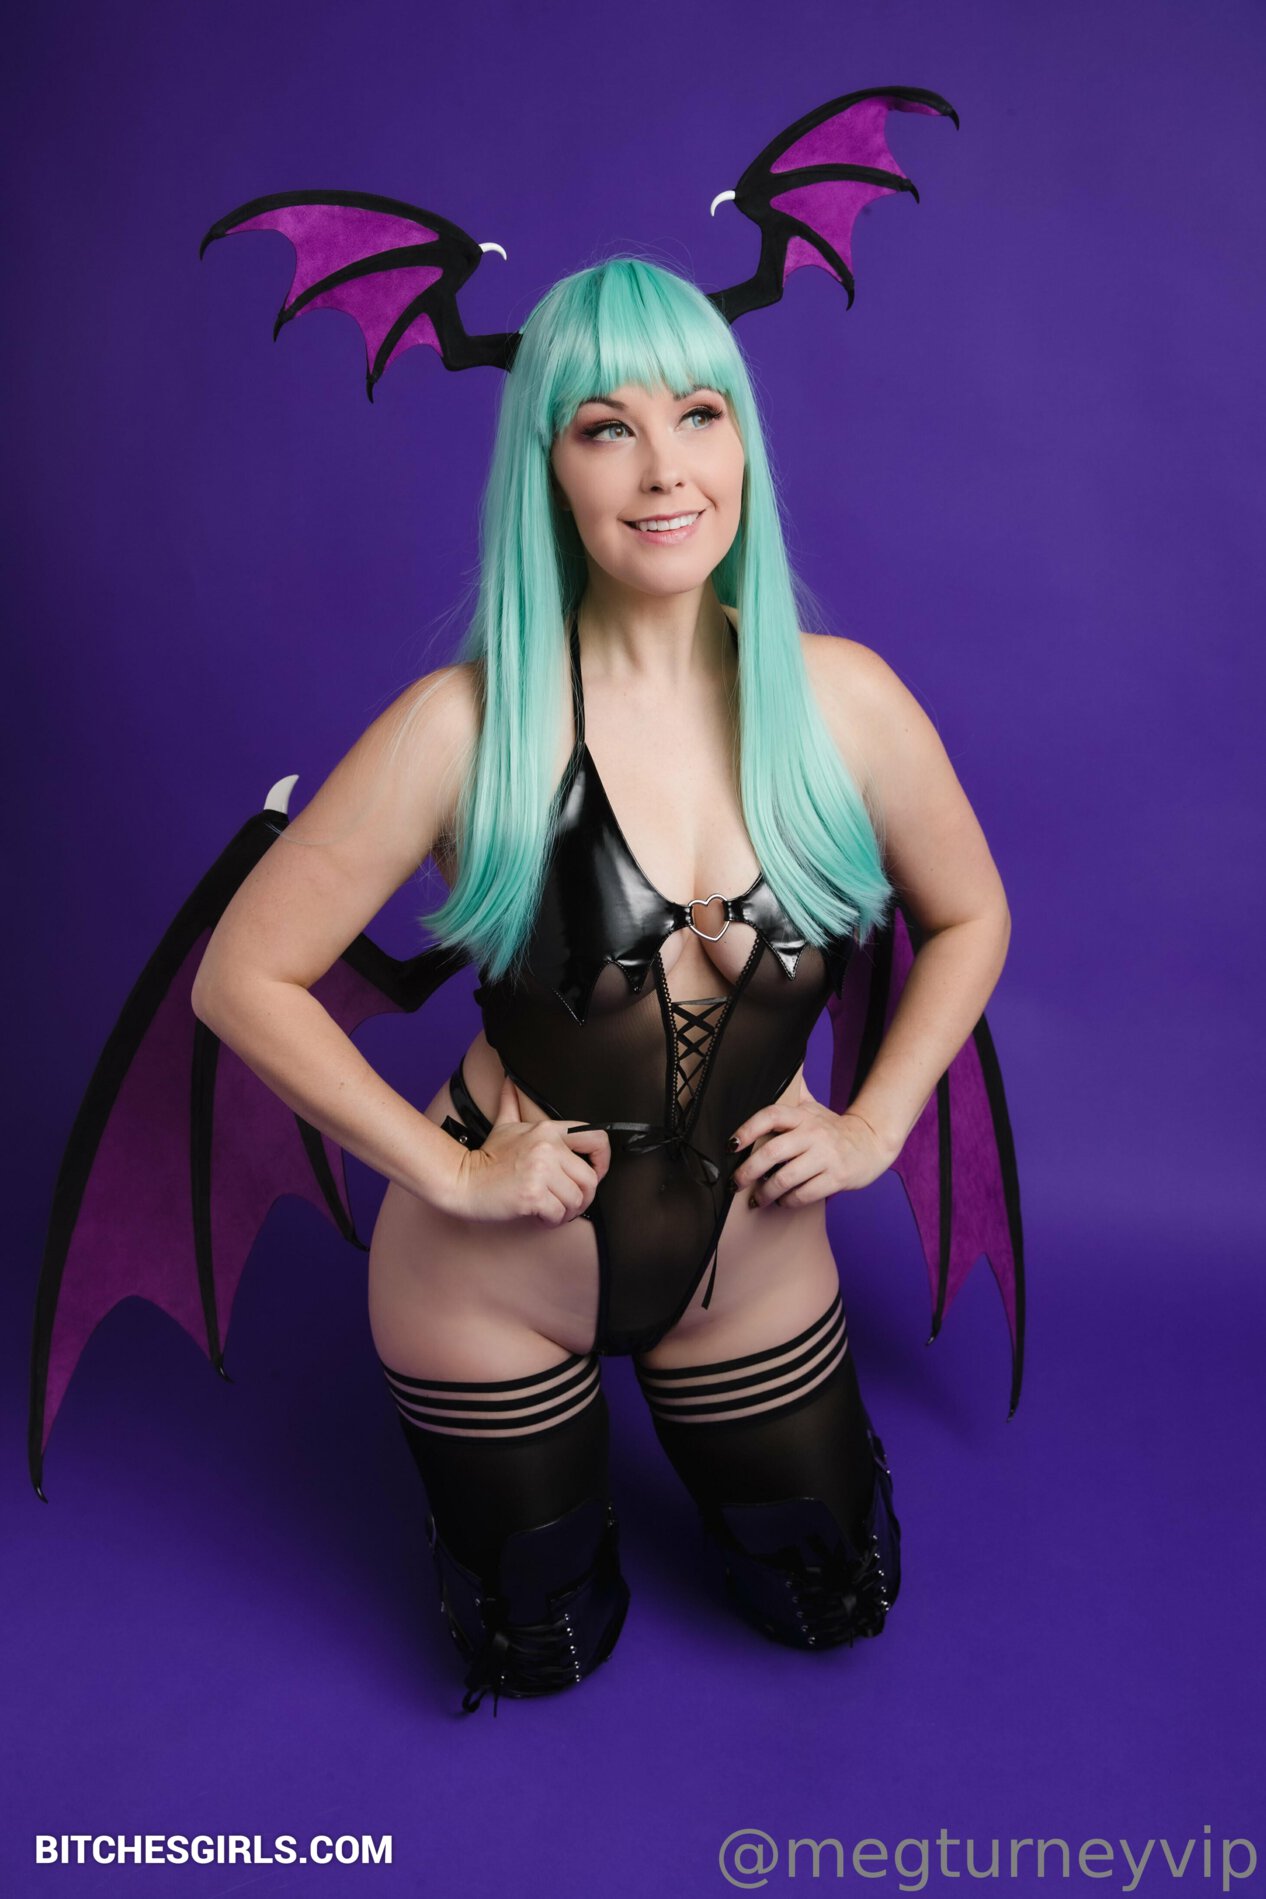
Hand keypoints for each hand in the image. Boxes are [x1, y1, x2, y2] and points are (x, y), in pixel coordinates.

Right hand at [447, 1074, 610, 1226]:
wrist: (460, 1181)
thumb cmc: (485, 1158)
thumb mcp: (503, 1126)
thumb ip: (511, 1104)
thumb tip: (509, 1082)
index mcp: (548, 1131)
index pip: (596, 1138)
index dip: (604, 1160)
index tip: (595, 1173)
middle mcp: (548, 1148)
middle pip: (590, 1178)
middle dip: (583, 1197)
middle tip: (568, 1203)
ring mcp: (540, 1171)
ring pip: (577, 1199)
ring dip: (568, 1212)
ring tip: (552, 1212)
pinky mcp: (532, 1194)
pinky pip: (559, 1214)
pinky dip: (552, 1221)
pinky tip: (540, 1217)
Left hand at [729, 1088, 896, 1209]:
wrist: (872, 1143)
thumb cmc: (833, 1129)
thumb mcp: (813, 1108)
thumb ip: (792, 1094)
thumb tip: (773, 1068)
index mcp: (803, 1116)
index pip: (771, 1116)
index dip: (747, 1129)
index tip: (730, 1145)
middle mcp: (813, 1134)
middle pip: (772, 1152)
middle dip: (748, 1171)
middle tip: (735, 1184)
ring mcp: (826, 1156)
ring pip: (786, 1178)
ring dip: (766, 1192)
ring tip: (758, 1199)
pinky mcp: (837, 1178)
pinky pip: (804, 1194)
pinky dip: (788, 1201)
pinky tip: (782, 1201)